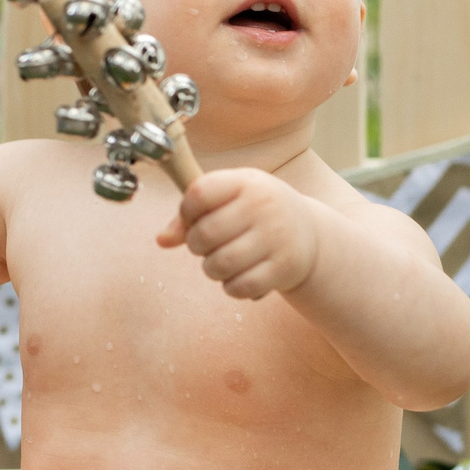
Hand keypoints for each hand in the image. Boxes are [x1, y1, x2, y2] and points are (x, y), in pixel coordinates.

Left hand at [157, 168, 321, 299]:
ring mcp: (276, 238)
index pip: (198, 194)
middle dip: (196, 246)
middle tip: (209, 245)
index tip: (194, 218)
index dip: (186, 212)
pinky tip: (241, 275)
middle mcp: (263, 206)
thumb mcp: (230, 199)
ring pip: (218, 265)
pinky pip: (238, 287)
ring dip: (212, 269)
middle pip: (203, 234)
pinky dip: (232, 287)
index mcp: (246, 182)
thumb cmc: (257, 212)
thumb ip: (192, 215)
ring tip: (223, 261)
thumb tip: (162, 240)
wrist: (308, 233)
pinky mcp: (283, 268)